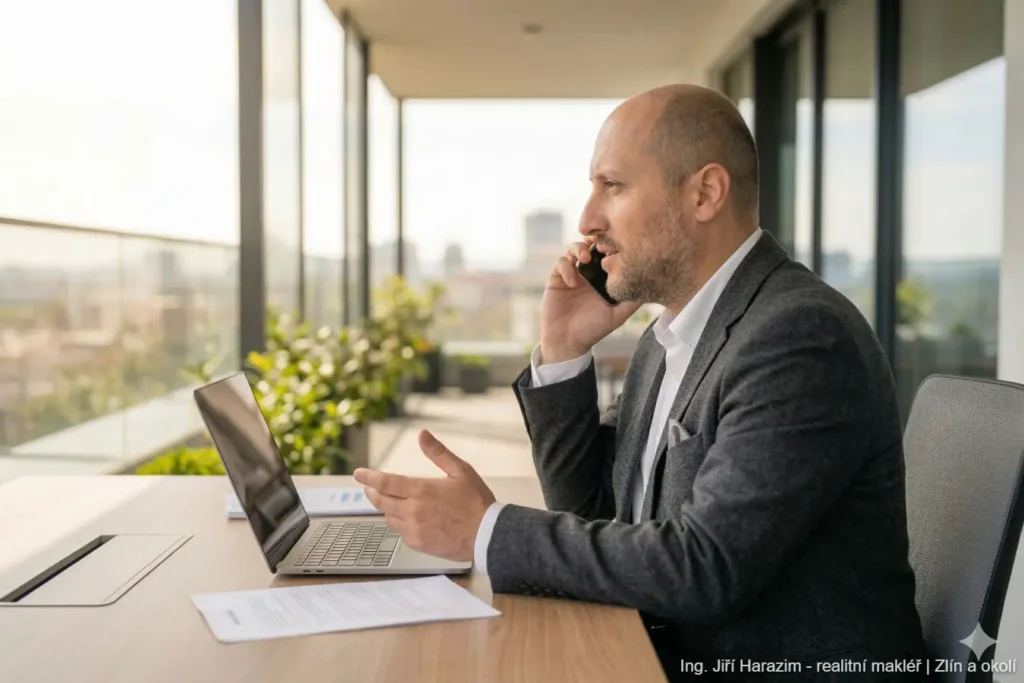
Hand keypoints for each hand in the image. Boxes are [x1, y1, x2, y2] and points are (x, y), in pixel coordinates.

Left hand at [352, 430, 495, 561]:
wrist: (487, 535)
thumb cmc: (476, 502)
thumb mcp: (460, 471)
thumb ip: (438, 453)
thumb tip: (422, 435)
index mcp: (421, 490)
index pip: (385, 483)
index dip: (368, 477)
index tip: (358, 474)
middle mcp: (413, 511)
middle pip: (381, 501)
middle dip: (372, 492)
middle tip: (368, 488)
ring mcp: (414, 530)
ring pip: (388, 517)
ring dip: (386, 508)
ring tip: (389, 501)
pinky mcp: (418, 544)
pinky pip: (400, 532)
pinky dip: (399, 523)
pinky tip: (407, 518)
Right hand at [540, 241, 640, 362]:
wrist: (567, 341)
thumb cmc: (593, 329)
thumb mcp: (618, 315)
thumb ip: (632, 301)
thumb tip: (650, 285)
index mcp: (604, 277)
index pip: (610, 253)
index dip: (613, 246)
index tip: (618, 250)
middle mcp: (589, 272)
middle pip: (592, 244)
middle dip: (596, 239)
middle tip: (601, 247)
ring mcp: (573, 273)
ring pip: (575, 247)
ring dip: (579, 248)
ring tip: (585, 258)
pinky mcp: (557, 278)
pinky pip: (561, 262)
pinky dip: (566, 267)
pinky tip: (572, 282)